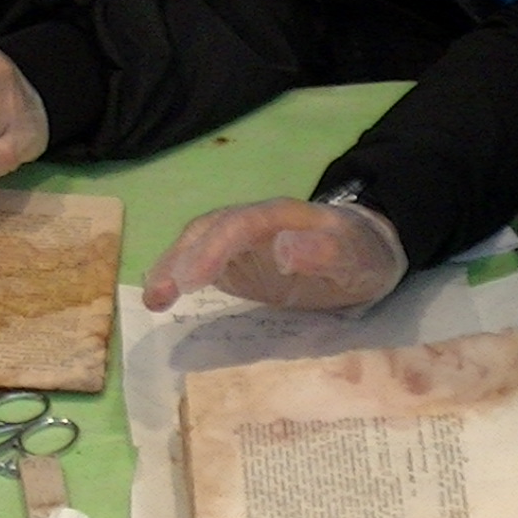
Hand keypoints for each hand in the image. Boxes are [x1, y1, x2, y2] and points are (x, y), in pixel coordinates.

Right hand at [141, 197, 407, 312]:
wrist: (365, 252)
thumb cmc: (361, 256)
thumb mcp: (355, 258)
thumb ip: (323, 252)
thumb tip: (283, 248)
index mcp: (282, 217)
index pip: (240, 225)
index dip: (213, 250)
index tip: (192, 280)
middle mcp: (254, 222)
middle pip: (209, 230)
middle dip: (181, 258)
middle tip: (160, 294)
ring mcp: (241, 241)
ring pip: (198, 243)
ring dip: (172, 267)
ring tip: (152, 300)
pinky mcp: (235, 262)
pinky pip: (200, 264)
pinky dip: (176, 277)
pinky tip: (159, 299)